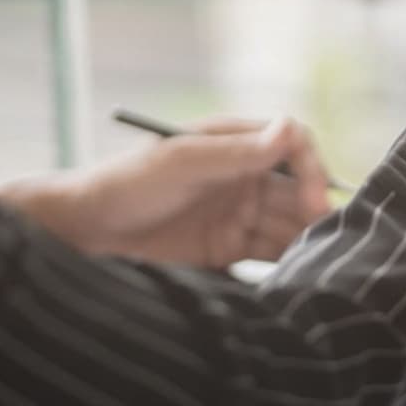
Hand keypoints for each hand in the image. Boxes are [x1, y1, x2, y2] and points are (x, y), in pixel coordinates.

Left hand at [0, 118, 332, 269]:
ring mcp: (237, 214)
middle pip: (298, 188)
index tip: (314, 199)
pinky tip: (297, 275)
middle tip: (321, 238)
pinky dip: (287, 263)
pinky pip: (270, 254)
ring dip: (305, 239)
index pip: (292, 145)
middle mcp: (242, 175)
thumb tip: (288, 130)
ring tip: (314, 261)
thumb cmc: (125, 183)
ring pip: (289, 224)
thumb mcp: (180, 162)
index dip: (312, 169)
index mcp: (233, 142)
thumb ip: (234, 152)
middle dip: (314, 210)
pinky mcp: (229, 250)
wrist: (85, 233)